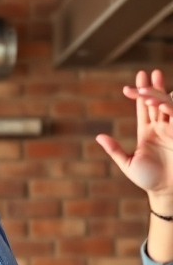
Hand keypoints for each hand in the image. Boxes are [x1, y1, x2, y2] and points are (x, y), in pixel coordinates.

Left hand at [97, 70, 172, 204]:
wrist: (166, 191)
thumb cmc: (148, 180)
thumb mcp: (128, 164)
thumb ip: (115, 150)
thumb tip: (99, 137)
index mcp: (147, 133)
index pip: (143, 110)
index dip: (140, 95)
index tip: (137, 80)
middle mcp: (161, 128)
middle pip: (155, 102)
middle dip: (152, 87)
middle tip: (146, 73)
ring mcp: (172, 129)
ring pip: (166, 105)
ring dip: (159, 93)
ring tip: (151, 81)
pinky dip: (168, 106)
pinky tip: (158, 100)